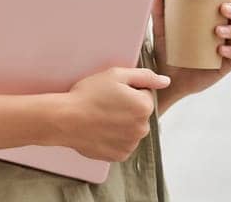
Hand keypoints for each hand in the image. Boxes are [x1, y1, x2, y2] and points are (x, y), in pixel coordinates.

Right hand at [53, 67, 170, 161]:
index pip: (144, 95)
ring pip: (131, 130)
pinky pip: (122, 144)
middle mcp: (142, 128)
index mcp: (144, 107)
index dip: (128, 91)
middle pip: (139, 114)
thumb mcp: (116, 75)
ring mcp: (131, 144)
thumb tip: (165, 81)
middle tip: (105, 104)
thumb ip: (145, 76)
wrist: (65, 119)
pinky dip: (114, 138)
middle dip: (127, 109)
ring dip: (121, 124)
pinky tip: (100, 130)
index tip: (113, 93)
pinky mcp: (119, 156)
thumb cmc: (88, 94)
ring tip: (101, 118)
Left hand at [153, 0, 230, 109]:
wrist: (167, 79)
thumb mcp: (162, 30)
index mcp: (214, 18)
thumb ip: (160, 12)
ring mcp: (228, 47)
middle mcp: (225, 31)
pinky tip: (221, 50)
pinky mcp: (226, 64)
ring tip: (217, 31)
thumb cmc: (169, 51)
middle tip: (222, 9)